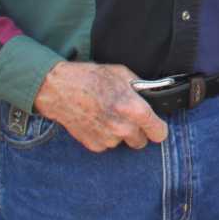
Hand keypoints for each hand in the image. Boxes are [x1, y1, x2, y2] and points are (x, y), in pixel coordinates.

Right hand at [33, 61, 168, 152]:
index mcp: (134, 110)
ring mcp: (107, 139)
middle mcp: (123, 128)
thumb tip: (150, 97)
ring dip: (119, 133)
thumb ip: (140, 89)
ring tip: (106, 115)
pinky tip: (95, 121)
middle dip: (138, 132)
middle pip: (141, 142)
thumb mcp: (121, 74)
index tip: (155, 126)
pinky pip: (107, 145)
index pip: (159, 132)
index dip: (158, 129)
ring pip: (123, 143)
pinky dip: (104, 136)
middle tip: (126, 118)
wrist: (58, 89)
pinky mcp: (94, 145)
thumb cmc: (90, 78)